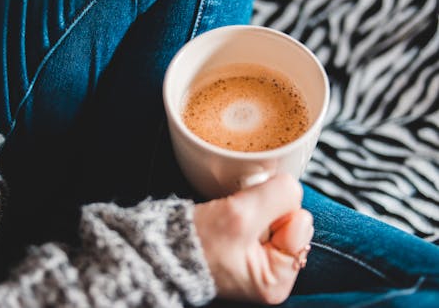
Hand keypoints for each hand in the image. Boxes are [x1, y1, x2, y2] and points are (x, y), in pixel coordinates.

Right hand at [194, 174, 313, 303]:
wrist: (166, 247)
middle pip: (292, 220)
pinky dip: (251, 210)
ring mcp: (263, 260)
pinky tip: (233, 217)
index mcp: (276, 280)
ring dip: (258, 207)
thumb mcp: (240, 215)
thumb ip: (278, 195)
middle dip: (269, 209)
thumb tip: (294, 186)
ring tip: (233, 218)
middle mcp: (274, 273)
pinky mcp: (252, 246)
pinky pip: (265, 217)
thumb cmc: (197, 242)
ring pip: (279, 216)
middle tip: (240, 216)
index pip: (300, 224)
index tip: (249, 216)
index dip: (277, 210)